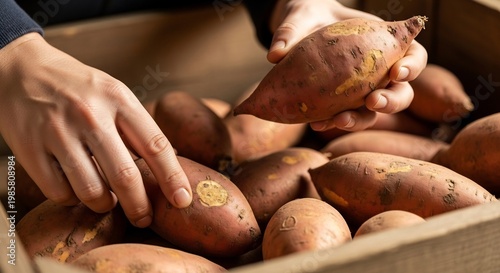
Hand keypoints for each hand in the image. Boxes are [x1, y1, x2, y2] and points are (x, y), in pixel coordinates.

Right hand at [0, 33, 191, 226]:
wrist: (22, 70)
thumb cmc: (79, 88)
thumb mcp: (114, 94)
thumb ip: (137, 127)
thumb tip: (167, 166)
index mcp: (118, 99)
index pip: (155, 145)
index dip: (172, 178)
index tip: (183, 201)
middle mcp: (90, 115)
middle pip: (124, 175)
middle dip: (139, 206)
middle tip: (144, 219)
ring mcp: (58, 132)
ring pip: (91, 190)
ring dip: (104, 204)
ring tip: (108, 200)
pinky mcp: (30, 149)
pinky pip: (59, 192)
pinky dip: (72, 199)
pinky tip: (76, 188)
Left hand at [267, 0, 427, 130]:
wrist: (296, 32)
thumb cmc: (310, 17)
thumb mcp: (302, 16)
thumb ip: (292, 31)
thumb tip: (275, 54)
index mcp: (387, 44)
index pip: (415, 56)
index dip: (412, 66)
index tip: (397, 72)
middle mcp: (380, 71)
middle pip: (401, 92)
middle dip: (391, 101)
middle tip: (373, 102)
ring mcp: (362, 90)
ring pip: (374, 112)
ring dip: (361, 119)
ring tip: (340, 120)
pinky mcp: (341, 103)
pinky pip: (344, 116)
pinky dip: (333, 122)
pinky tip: (316, 123)